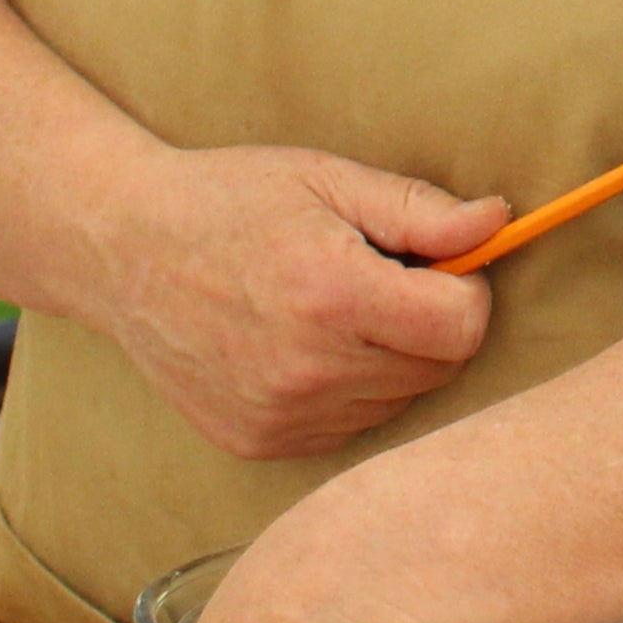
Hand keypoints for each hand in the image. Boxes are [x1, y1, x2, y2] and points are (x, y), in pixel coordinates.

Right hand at [82, 144, 504, 457]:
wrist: (122, 248)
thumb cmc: (230, 200)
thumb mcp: (328, 180)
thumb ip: (421, 210)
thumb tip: (500, 223)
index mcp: (332, 296)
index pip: (461, 327)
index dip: (464, 291)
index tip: (435, 265)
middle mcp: (307, 370)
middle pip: (437, 369)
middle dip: (430, 323)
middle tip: (381, 279)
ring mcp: (279, 416)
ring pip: (396, 402)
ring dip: (390, 360)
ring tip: (336, 309)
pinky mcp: (258, 442)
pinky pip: (347, 427)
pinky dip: (347, 391)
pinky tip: (305, 346)